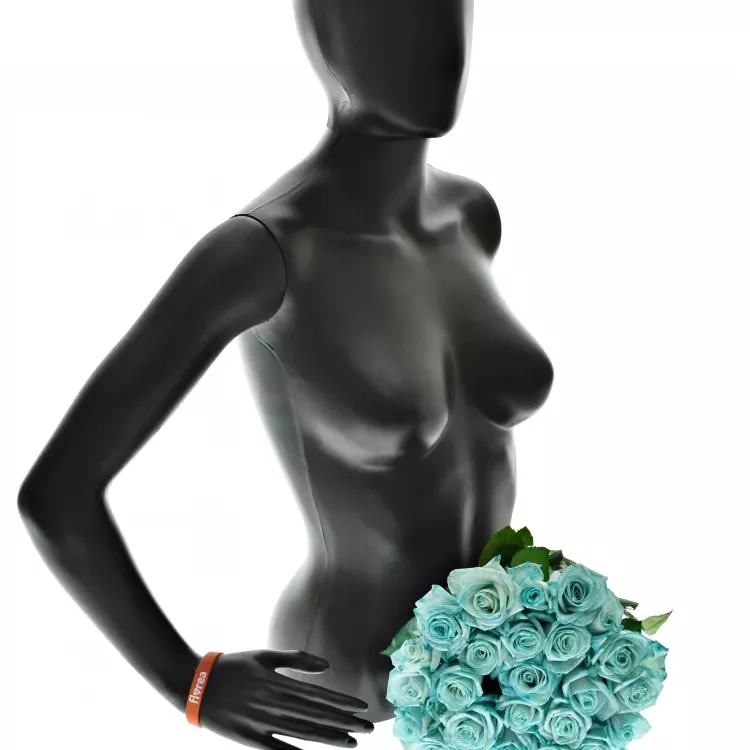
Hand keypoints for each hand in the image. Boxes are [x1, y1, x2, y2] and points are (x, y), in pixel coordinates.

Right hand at [196, 650, 374, 749]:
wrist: (196, 684)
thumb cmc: (234, 665)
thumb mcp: (264, 655)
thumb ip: (295, 659)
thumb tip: (326, 665)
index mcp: (279, 682)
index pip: (319, 695)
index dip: (342, 702)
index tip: (362, 708)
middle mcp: (274, 704)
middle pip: (316, 716)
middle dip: (345, 722)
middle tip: (369, 728)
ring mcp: (262, 723)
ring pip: (303, 734)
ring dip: (330, 738)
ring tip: (352, 742)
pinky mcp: (250, 739)